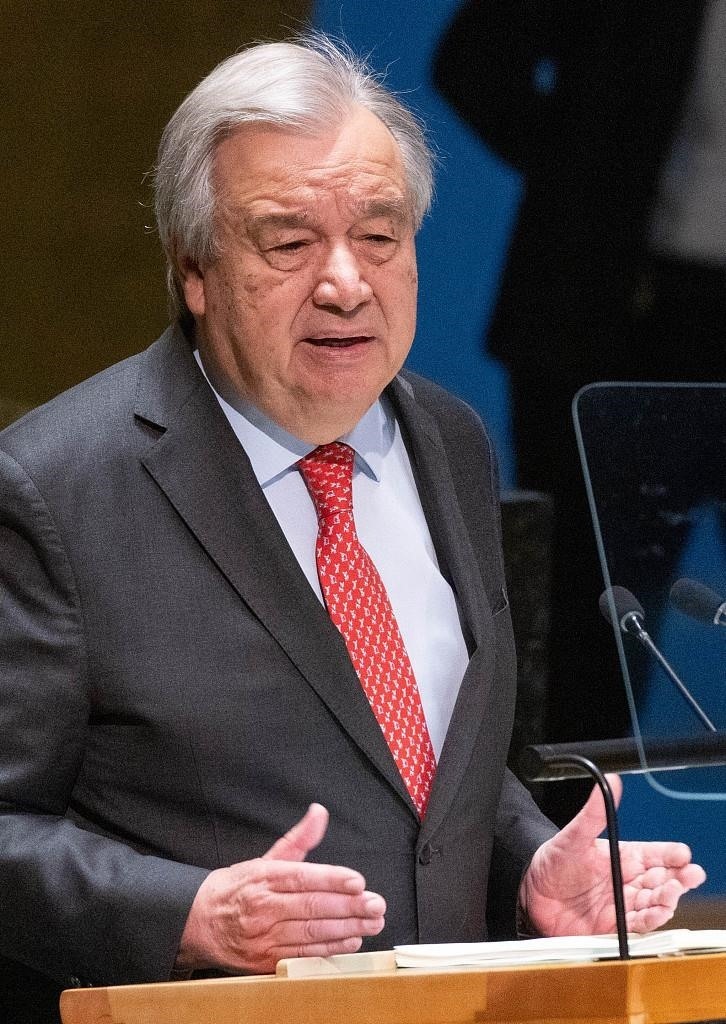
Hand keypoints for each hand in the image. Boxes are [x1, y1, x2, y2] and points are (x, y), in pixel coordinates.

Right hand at [177, 803, 385, 973]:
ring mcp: (263, 937)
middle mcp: (263, 907)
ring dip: (346, 929)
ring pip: (310, 933)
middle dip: (348, 907)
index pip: (302, 877)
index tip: (358, 881)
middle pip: (311, 908)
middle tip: (376, 905)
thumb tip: (319, 813)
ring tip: (372, 922)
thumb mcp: (266, 858)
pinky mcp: (265, 960)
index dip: (332, 880)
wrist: (199, 922)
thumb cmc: (239, 888)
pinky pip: (302, 955)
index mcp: (264, 877)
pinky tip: (351, 941)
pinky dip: (329, 949)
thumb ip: (298, 839)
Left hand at [520, 774, 705, 935]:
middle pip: (663, 881)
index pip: (657, 855)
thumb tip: (610, 781)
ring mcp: (622, 904)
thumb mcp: (573, 836)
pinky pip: (637, 926)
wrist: (530, 893)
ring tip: (670, 896)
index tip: (683, 854)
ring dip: (667, 901)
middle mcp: (628, 881)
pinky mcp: (613, 927)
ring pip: (655, 904)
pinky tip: (655, 915)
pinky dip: (649, 923)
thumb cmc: (553, 861)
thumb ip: (593, 813)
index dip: (673, 855)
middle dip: (679, 879)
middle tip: (687, 876)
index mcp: (624, 857)